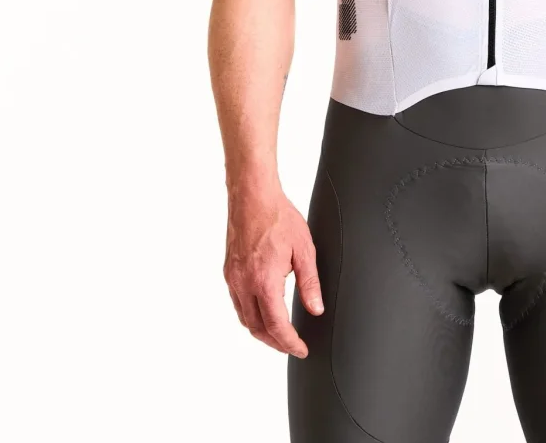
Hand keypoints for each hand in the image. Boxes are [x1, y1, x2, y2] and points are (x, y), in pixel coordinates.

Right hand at [223, 184, 323, 356]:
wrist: (252, 196)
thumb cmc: (279, 217)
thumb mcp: (304, 249)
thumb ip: (310, 282)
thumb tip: (316, 309)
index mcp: (264, 281)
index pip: (277, 326)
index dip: (290, 343)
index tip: (301, 349)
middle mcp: (244, 284)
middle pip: (257, 328)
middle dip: (275, 343)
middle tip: (292, 346)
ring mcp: (233, 279)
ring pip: (244, 319)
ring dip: (261, 332)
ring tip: (279, 335)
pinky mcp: (229, 271)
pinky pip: (238, 304)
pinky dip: (250, 316)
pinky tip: (263, 312)